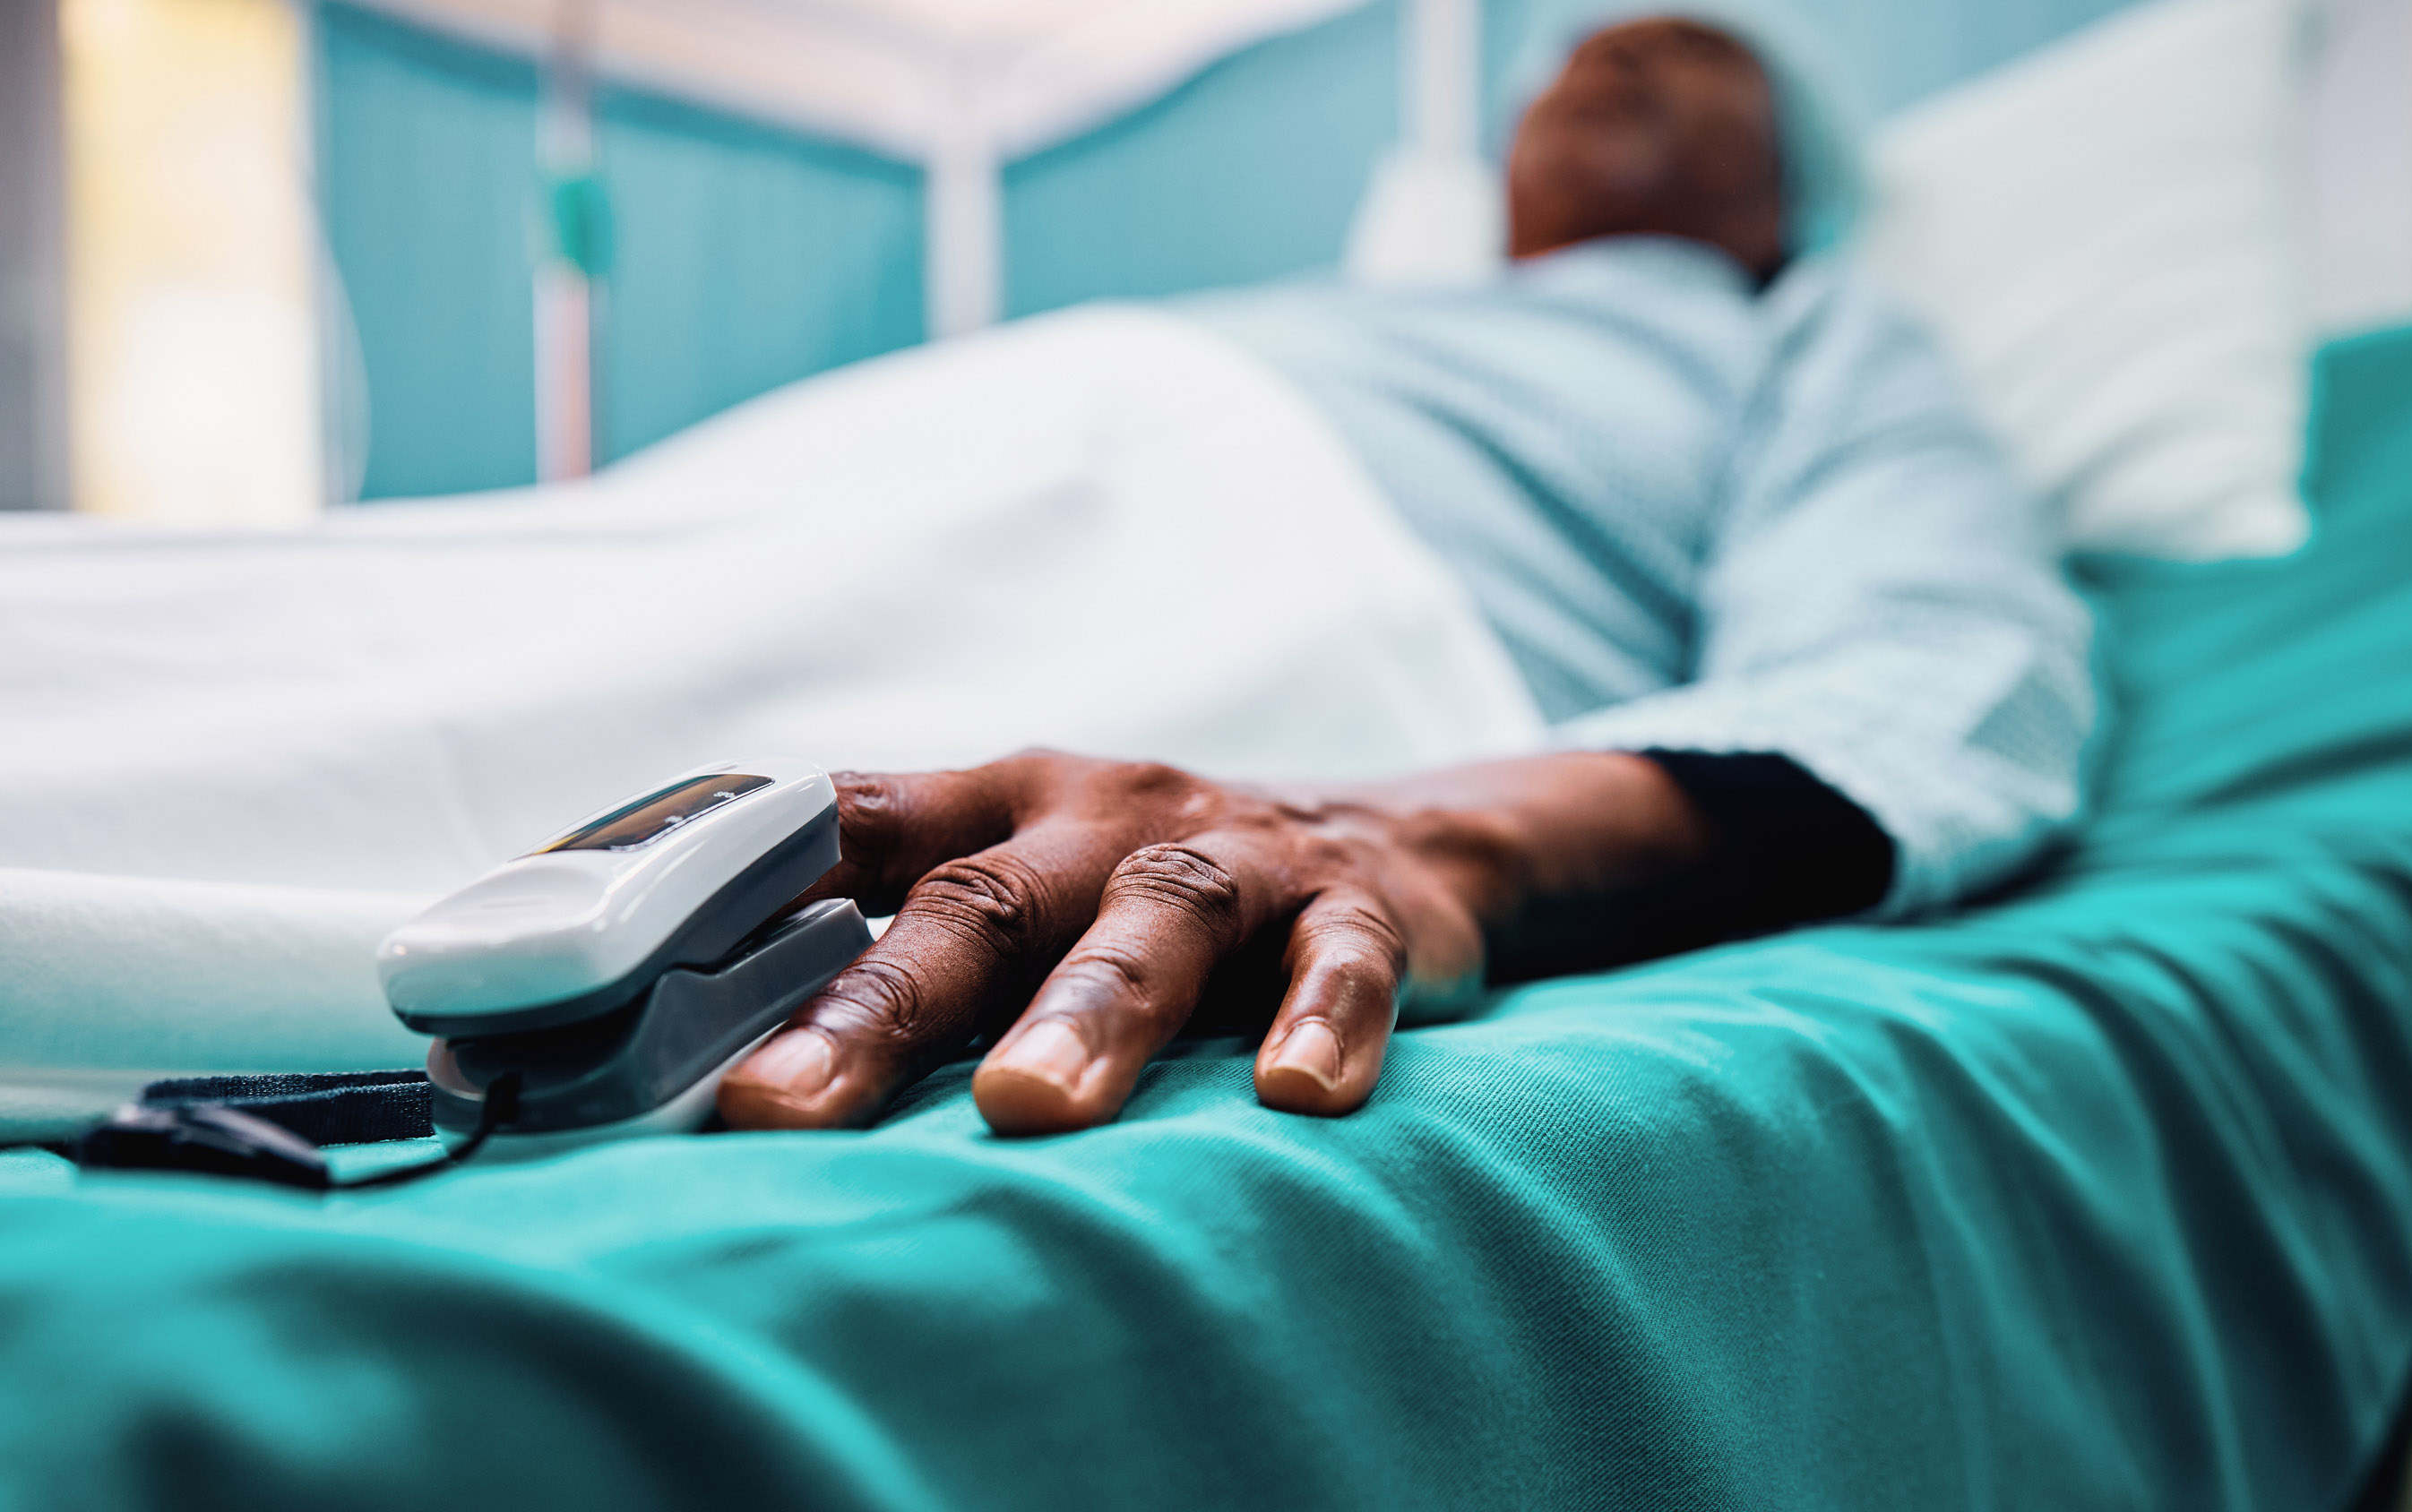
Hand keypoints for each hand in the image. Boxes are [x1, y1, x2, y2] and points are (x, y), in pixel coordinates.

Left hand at [717, 749, 1717, 1135]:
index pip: (838, 823)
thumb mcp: (1024, 884)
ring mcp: (1232, 854)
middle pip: (977, 898)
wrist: (1401, 841)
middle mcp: (1098, 815)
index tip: (600, 972)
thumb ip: (892, 945)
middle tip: (777, 1111)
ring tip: (1027, 1110)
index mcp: (996, 804)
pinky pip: (1342, 958)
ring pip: (1154, 917)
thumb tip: (692, 1063)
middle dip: (876, 1005)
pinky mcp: (1359, 906)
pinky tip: (1296, 1095)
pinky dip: (1323, 1018)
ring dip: (1089, 1011)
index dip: (722, 881)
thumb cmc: (1150, 889)